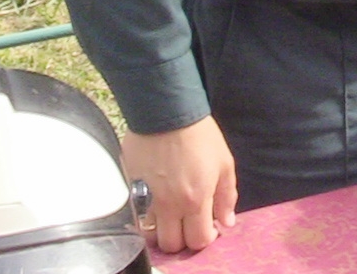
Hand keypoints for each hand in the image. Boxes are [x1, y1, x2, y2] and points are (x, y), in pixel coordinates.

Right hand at [120, 116, 238, 252]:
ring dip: (162, 229)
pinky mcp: (130, 188)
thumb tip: (226, 222)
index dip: (205, 238)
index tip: (208, 227)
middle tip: (189, 222)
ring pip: (150, 233)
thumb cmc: (199, 135)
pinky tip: (157, 200)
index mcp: (195, 200)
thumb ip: (226, 196)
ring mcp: (145, 198)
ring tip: (172, 213)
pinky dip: (146, 214)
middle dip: (182, 239)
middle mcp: (168, 205)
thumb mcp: (224, 164)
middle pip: (171, 245)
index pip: (197, 240)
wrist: (166, 112)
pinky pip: (136, 214)